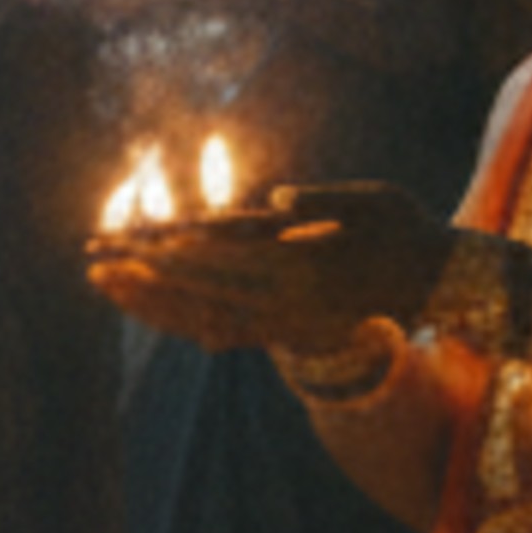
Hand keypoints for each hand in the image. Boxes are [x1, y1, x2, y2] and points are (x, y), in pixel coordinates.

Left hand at [90, 173, 440, 352]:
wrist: (439, 283)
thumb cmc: (406, 228)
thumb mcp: (374, 200)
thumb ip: (323, 200)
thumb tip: (274, 200)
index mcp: (304, 263)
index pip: (222, 255)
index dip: (170, 248)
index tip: (128, 241)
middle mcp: (287, 298)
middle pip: (198, 285)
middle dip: (142, 272)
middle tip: (91, 258)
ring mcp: (285, 320)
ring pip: (203, 314)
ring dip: (150, 301)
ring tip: (103, 282)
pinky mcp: (288, 330)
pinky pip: (227, 332)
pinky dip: (186, 323)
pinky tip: (151, 314)